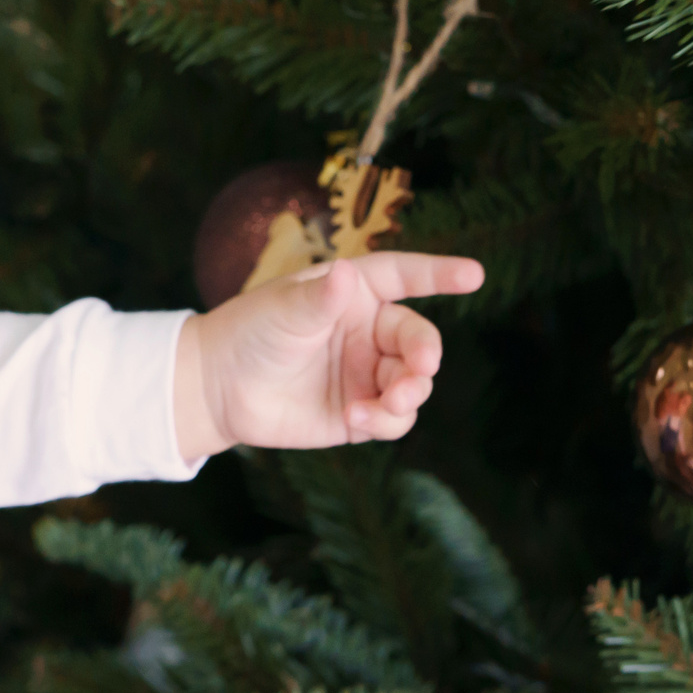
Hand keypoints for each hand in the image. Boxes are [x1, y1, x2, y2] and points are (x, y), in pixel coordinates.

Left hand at [173, 253, 485, 461]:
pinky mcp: (359, 412)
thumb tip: (344, 273)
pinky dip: (386, 419)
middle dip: (425, 355)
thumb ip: (319, 299)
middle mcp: (368, 331)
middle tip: (419, 369)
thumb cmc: (249, 333)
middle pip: (418, 339)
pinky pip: (394, 418)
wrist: (218, 389)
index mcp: (355, 293)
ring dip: (410, 392)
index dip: (440, 274)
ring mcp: (366, 373)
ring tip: (388, 402)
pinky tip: (358, 417)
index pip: (405, 277)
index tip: (475, 275)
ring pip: (413, 383)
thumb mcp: (283, 311)